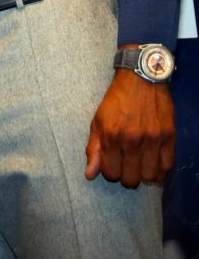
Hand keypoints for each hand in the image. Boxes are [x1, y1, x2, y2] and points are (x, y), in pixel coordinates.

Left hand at [85, 65, 175, 186]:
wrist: (141, 80)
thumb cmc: (117, 100)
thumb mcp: (98, 120)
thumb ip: (93, 149)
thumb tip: (90, 175)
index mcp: (111, 136)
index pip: (111, 172)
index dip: (110, 172)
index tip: (112, 165)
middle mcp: (132, 140)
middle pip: (130, 179)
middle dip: (126, 176)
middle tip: (126, 166)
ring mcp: (152, 140)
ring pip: (149, 176)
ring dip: (143, 175)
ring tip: (139, 166)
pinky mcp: (169, 138)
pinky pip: (167, 168)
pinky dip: (160, 172)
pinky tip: (153, 165)